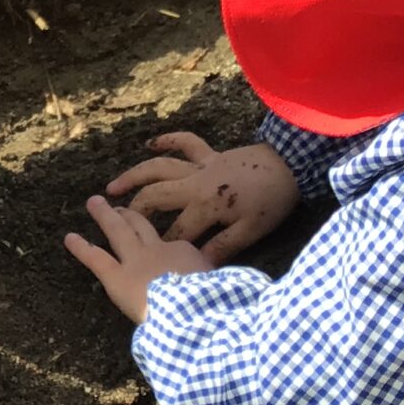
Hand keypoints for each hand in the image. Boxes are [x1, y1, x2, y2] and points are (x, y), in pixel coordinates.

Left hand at [64, 194, 213, 324]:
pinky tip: (68, 238)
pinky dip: (81, 247)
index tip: (163, 245)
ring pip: (118, 232)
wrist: (193, 310)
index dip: (167, 244)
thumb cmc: (211, 304)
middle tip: (120, 207)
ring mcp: (136, 260)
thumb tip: (216, 290)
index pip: (175, 245)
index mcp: (186, 254)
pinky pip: (96, 258)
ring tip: (94, 202)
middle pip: (142, 226)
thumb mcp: (218, 287)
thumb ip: (210, 282)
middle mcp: (159, 250)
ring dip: (106, 216)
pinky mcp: (118, 277)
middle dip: (129, 215)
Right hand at [105, 133, 300, 260]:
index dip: (166, 248)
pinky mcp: (210, 154)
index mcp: (206, 206)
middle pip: (155, 197)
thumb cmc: (272, 201)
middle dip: (135, 212)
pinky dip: (166, 140)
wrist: (291, 165)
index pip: (177, 232)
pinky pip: (184, 142)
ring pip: (159, 167)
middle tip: (115, 223)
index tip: (152, 260)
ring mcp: (201, 166)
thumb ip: (222, 247)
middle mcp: (195, 184)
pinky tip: (149, 144)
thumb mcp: (251, 231)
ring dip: (134, 176)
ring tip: (113, 188)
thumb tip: (198, 264)